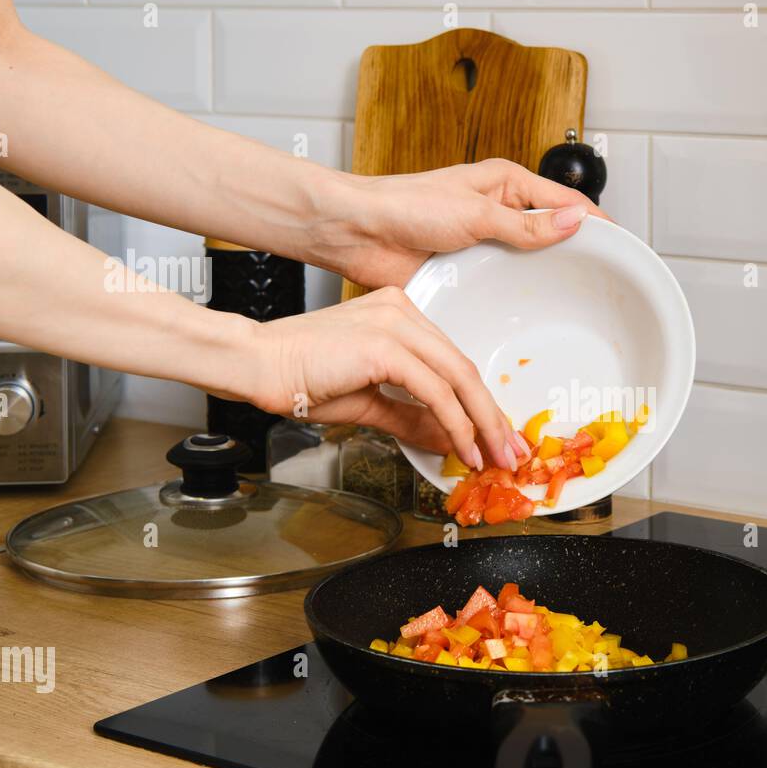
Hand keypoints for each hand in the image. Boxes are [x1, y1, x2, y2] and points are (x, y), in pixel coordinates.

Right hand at [244, 286, 530, 469]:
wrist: (256, 364)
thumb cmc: (298, 378)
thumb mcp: (369, 402)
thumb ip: (411, 416)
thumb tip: (447, 438)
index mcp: (399, 314)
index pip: (452, 361)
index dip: (479, 402)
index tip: (495, 433)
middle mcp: (403, 311)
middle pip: (464, 368)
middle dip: (492, 415)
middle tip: (510, 449)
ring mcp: (396, 324)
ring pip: (459, 378)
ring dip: (483, 423)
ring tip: (495, 456)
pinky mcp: (386, 346)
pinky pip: (436, 391)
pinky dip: (456, 424)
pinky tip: (464, 447)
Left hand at [311, 158, 607, 289]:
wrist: (358, 233)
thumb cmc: (404, 205)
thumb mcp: (474, 212)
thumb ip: (525, 223)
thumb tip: (574, 224)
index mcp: (507, 183)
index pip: (567, 203)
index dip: (597, 225)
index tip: (625, 249)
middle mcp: (501, 213)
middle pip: (554, 236)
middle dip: (579, 257)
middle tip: (607, 287)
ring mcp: (487, 246)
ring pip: (531, 265)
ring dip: (548, 282)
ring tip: (579, 308)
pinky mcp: (470, 274)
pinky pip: (503, 288)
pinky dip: (518, 300)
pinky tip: (534, 317)